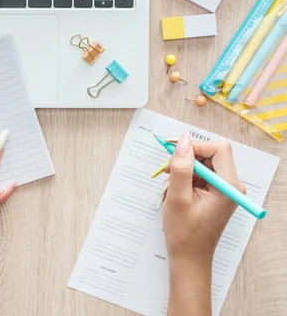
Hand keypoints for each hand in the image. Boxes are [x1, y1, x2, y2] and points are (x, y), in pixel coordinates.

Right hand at [163, 132, 245, 315]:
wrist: (189, 258)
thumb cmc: (184, 233)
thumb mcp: (178, 198)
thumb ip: (181, 167)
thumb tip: (183, 140)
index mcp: (228, 186)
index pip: (218, 149)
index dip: (195, 147)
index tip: (173, 153)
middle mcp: (231, 185)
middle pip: (211, 154)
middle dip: (187, 158)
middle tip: (167, 171)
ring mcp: (224, 189)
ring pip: (204, 164)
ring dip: (184, 170)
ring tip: (170, 187)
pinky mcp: (216, 193)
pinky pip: (201, 175)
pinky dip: (186, 178)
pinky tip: (176, 192)